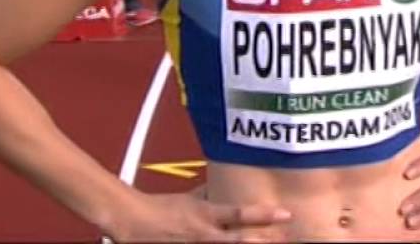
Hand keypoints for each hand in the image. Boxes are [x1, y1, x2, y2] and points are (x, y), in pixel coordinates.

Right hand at [104, 191, 290, 242]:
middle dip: (265, 241)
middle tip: (288, 239)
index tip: (286, 214)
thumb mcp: (190, 197)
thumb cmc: (162, 206)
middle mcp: (204, 233)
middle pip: (240, 241)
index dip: (264, 215)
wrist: (131, 220)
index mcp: (206, 214)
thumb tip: (227, 182)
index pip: (239, 214)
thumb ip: (211, 192)